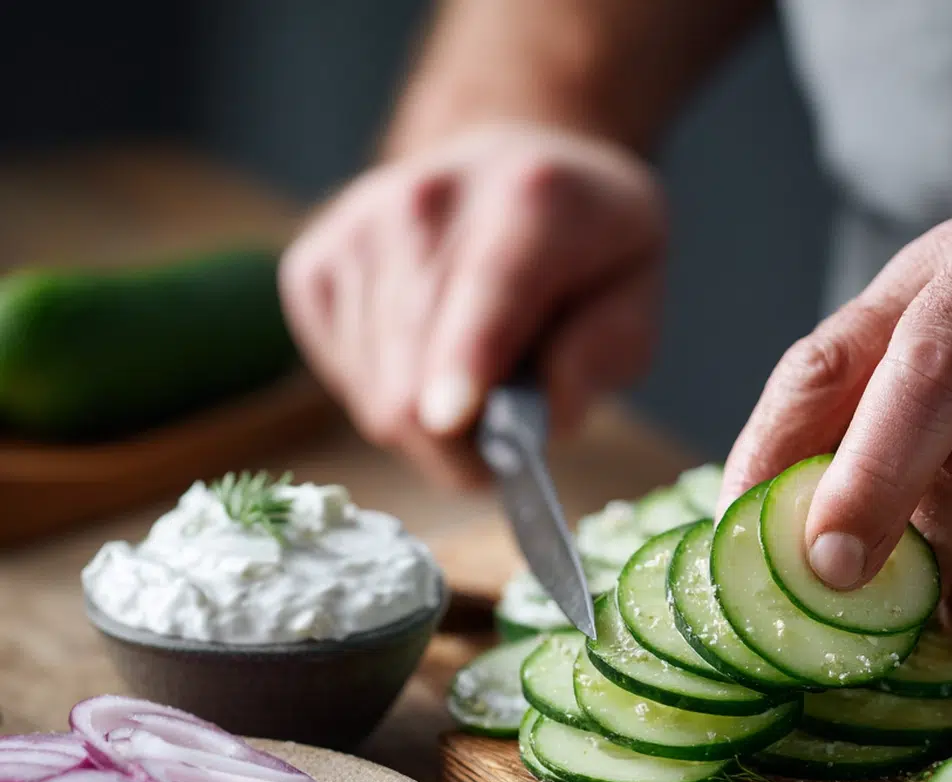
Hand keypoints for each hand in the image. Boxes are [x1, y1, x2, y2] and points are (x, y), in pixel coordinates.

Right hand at [279, 122, 666, 484]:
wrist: (505, 166)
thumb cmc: (581, 246)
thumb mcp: (636, 292)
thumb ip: (602, 352)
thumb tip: (543, 414)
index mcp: (530, 199)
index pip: (489, 290)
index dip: (465, 361)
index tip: (449, 418)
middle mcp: (426, 201)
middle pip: (418, 372)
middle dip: (463, 442)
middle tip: (504, 435)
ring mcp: (357, 230)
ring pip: (378, 391)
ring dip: (429, 422)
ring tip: (471, 378)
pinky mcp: (312, 267)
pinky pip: (346, 380)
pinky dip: (388, 393)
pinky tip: (424, 355)